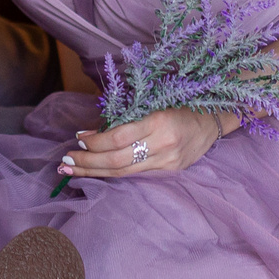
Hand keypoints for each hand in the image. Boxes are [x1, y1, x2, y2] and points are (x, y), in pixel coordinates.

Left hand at [56, 108, 230, 181]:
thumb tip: (94, 131)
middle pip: (118, 160)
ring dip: (95, 172)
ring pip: (124, 172)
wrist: (212, 121)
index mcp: (159, 121)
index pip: (119, 137)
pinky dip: (113, 175)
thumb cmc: (179, 104)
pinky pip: (136, 176)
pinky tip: (96, 173)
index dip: (95, 141)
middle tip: (66, 160)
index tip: (78, 138)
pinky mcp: (170, 172)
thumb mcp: (154, 102)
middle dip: (88, 162)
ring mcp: (168, 162)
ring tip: (73, 170)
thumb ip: (127, 116)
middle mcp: (164, 144)